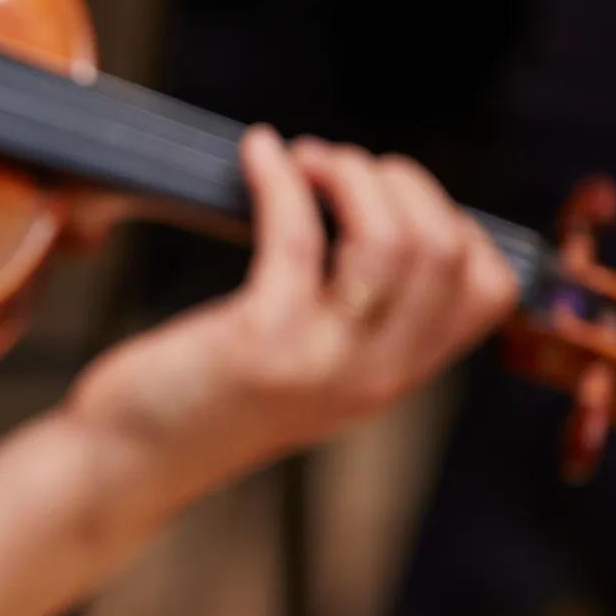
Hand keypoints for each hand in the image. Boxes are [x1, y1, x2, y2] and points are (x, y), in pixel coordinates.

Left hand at [67, 125, 518, 485]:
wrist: (127, 463)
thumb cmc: (205, 398)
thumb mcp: (309, 367)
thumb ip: (358, 318)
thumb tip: (384, 208)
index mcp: (393, 377)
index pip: (488, 290)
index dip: (453, 220)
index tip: (390, 199)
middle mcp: (372, 376)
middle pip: (445, 250)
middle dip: (398, 182)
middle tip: (336, 166)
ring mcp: (321, 362)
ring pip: (391, 240)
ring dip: (350, 174)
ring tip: (305, 159)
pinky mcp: (261, 344)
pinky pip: (295, 234)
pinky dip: (279, 177)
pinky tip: (257, 152)